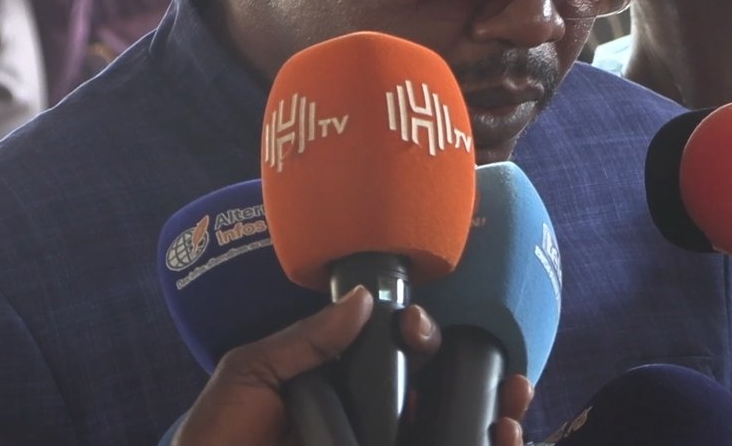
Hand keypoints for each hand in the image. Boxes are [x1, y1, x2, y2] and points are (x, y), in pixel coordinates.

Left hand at [174, 287, 531, 445]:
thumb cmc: (217, 434)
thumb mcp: (252, 372)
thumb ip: (306, 337)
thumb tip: (365, 299)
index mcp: (339, 382)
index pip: (394, 350)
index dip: (417, 331)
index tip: (413, 324)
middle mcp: (366, 416)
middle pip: (434, 382)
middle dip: (464, 361)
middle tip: (460, 356)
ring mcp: (377, 438)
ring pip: (449, 425)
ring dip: (491, 410)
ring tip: (513, 401)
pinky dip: (481, 442)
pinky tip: (504, 436)